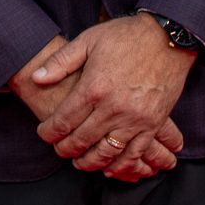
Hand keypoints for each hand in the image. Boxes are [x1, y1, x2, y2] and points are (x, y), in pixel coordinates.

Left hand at [31, 15, 193, 178]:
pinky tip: (111, 168)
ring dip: (90, 162)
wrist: (168, 37)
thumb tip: (37, 78)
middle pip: (82, 140)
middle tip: (58, 150)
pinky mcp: (153, 124)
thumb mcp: (88, 40)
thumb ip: (61, 62)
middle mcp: (113, 108)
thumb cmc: (126, 36)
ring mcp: (135, 119)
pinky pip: (135, 154)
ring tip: (80, 163)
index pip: (64, 120)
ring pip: (107, 153)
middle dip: (66, 149)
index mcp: (94, 87)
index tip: (44, 134)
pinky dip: (121, 166)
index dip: (49, 132)